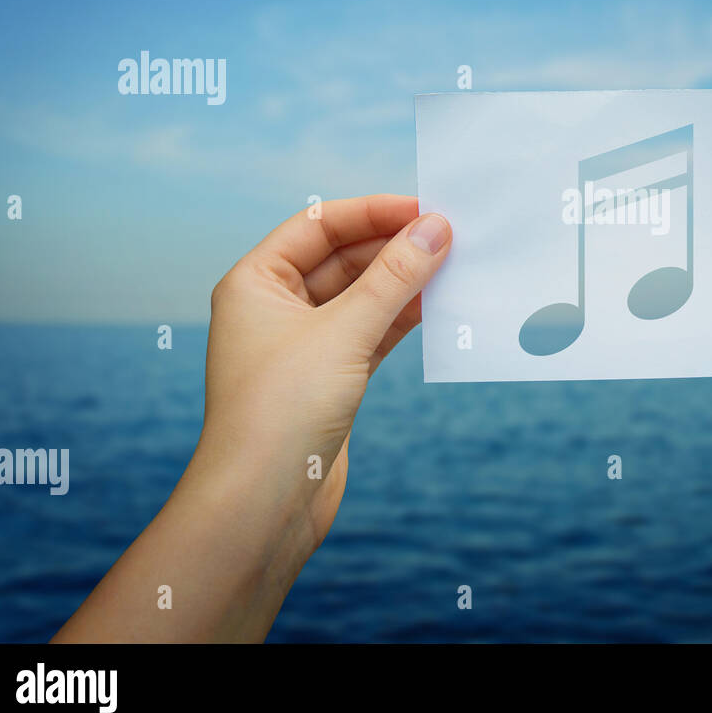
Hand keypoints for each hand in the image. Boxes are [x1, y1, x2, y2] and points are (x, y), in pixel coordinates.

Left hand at [196, 194, 450, 544]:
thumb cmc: (282, 411)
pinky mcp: (331, 379)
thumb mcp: (344, 332)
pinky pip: (373, 332)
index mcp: (256, 283)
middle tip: (451, 236)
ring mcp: (304, 345)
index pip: (319, 226)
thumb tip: (436, 228)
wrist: (263, 504)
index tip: (426, 208)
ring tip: (455, 266)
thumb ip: (394, 278)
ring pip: (363, 296)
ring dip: (405, 282)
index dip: (372, 212)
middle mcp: (275, 308)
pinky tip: (441, 307)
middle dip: (394, 247)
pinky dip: (404, 318)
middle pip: (344, 258)